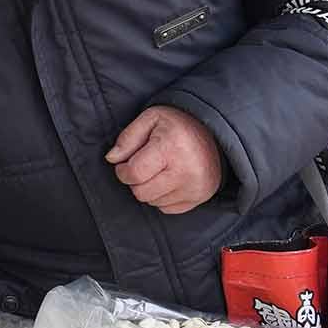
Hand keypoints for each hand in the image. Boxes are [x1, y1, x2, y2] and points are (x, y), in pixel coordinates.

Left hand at [106, 106, 223, 213]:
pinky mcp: (199, 198)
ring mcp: (194, 188)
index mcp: (171, 148)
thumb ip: (128, 137)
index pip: (135, 174)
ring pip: (153, 202)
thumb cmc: (178, 125)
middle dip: (135, 181)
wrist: (214, 133)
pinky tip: (169, 179)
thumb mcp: (151, 118)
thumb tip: (112, 158)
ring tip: (159, 170)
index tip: (125, 164)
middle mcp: (186, 171)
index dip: (123, 171)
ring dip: (149, 188)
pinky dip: (162, 196)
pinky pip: (167, 208)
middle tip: (142, 166)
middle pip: (141, 192)